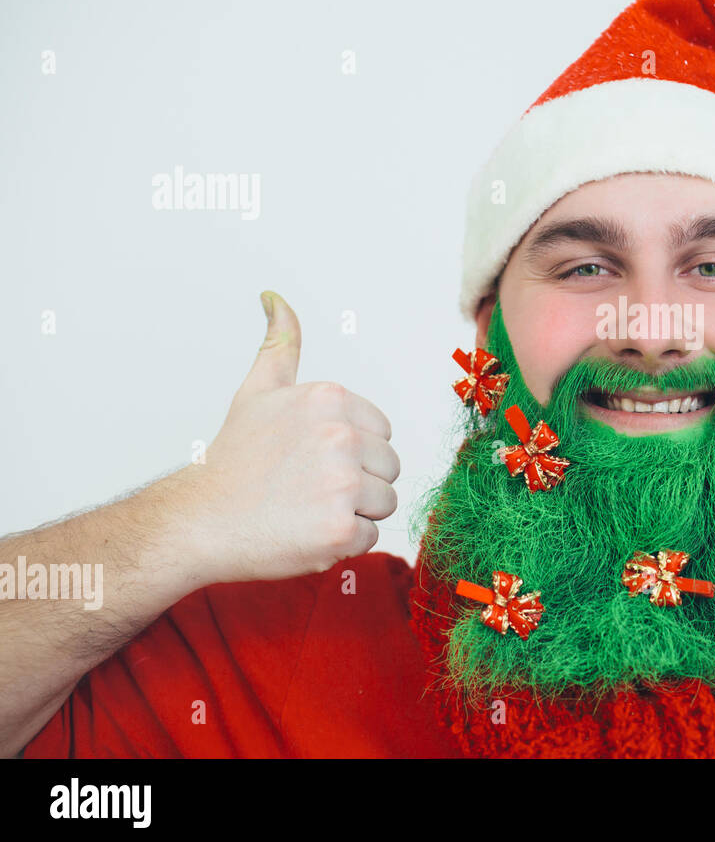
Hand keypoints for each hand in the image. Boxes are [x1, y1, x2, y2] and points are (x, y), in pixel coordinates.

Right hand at [172, 292, 399, 584]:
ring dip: (352, 513)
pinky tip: (303, 531)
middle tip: (306, 487)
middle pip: (389, 469)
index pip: (382, 434)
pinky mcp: (339, 530)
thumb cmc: (233, 460)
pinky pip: (370, 537)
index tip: (312, 458)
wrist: (197, 520)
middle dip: (357, 483)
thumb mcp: (259, 391)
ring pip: (384, 504)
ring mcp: (342, 484)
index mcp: (330, 400)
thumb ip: (280, 344)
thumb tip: (276, 298)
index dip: (353, 451)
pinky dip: (341, 543)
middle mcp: (340, 436)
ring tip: (305, 508)